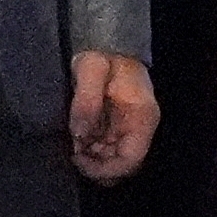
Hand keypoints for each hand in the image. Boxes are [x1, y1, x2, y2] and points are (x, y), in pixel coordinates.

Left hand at [68, 51, 156, 183]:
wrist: (107, 46)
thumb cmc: (103, 55)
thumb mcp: (91, 69)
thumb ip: (86, 101)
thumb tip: (79, 135)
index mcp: (142, 116)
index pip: (131, 159)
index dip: (105, 169)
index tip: (79, 159)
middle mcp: (139, 129)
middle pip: (122, 167)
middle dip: (96, 166)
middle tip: (73, 152)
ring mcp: (128, 131)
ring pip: (113, 162)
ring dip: (92, 160)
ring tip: (74, 144)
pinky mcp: (117, 131)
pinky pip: (106, 152)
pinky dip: (89, 152)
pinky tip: (77, 139)